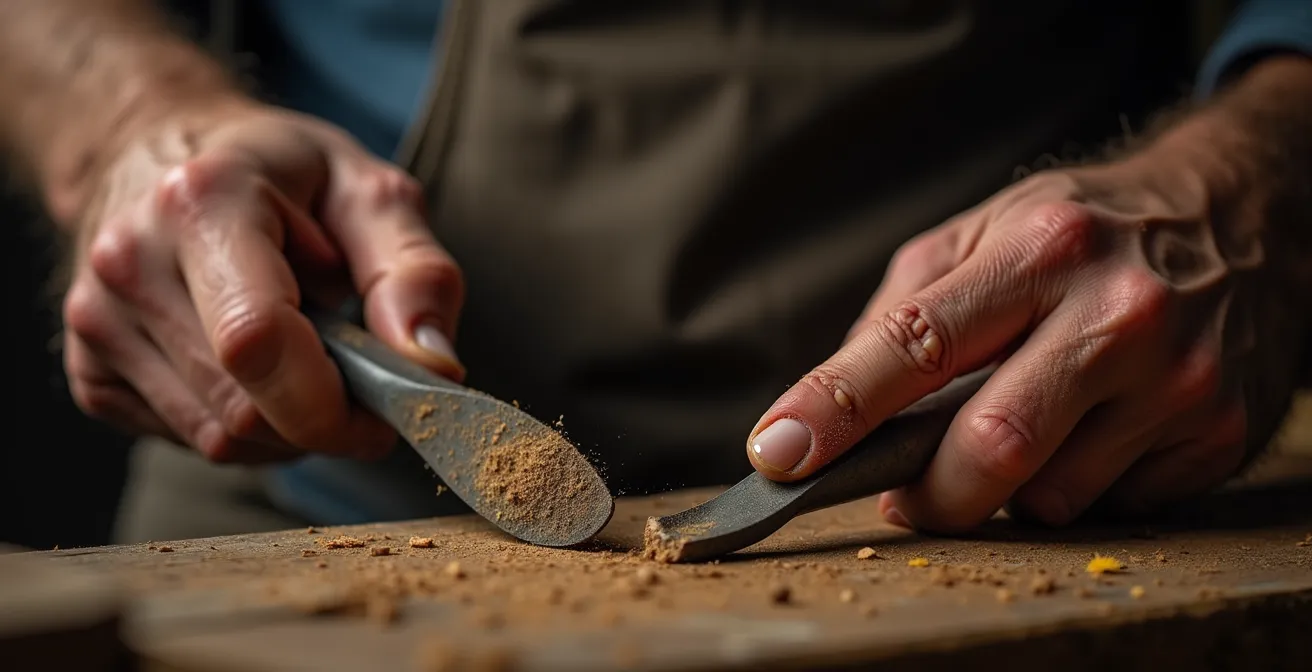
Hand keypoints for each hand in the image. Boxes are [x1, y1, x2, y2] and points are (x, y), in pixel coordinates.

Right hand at [61, 101, 464, 462]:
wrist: (162, 155)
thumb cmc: (284, 175)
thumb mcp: (371, 193)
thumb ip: (415, 274)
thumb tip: (435, 370)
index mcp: (202, 203)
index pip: (258, 342)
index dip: (334, 405)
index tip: (388, 406)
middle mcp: (130, 262)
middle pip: (243, 410)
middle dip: (324, 417)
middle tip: (359, 371)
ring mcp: (96, 321)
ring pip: (219, 440)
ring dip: (288, 424)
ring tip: (303, 353)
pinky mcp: (88, 372)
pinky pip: (191, 441)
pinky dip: (245, 425)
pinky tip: (253, 368)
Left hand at [746, 155, 1284, 531]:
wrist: (1246, 214)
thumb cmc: (1088, 228)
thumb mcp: (988, 229)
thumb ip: (905, 309)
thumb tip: (832, 404)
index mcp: (1039, 247)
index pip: (915, 341)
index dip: (836, 405)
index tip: (779, 454)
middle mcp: (1117, 312)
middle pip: (989, 446)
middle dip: (926, 494)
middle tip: (901, 492)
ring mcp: (1177, 379)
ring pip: (1047, 494)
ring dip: (1006, 486)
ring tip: (1028, 420)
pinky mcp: (1218, 434)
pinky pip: (1107, 505)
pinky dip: (1073, 484)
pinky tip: (1094, 427)